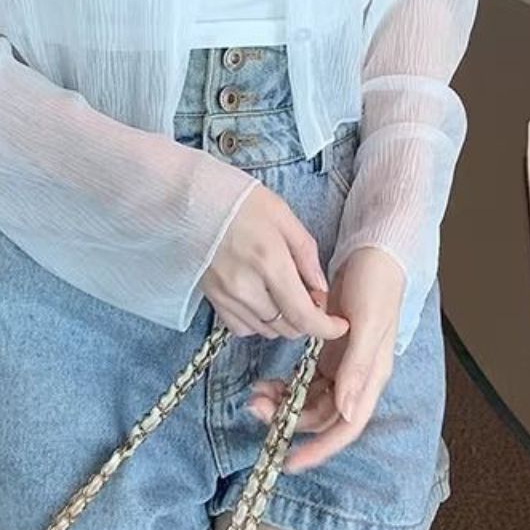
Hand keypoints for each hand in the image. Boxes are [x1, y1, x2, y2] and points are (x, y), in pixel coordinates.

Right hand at [199, 183, 350, 341]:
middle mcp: (246, 287)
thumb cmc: (238, 200)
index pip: (303, 315)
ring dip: (284, 320)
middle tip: (311, 295)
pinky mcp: (212, 299)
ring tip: (285, 292)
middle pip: (287, 327)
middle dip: (308, 319)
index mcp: (270, 262)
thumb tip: (321, 288)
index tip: (340, 324)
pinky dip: (258, 321)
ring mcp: (226, 296)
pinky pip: (243, 327)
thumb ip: (306, 253)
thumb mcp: (282, 215)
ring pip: (267, 330)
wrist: (189, 199)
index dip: (327, 328)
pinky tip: (262, 299)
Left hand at [245, 246, 406, 471]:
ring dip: (283, 403)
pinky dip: (285, 385)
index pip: (346, 426)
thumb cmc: (376, 286)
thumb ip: (358, 368)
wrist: (373, 254)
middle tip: (255, 408)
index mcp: (371, 378)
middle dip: (289, 420)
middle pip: (322, 416)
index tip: (290, 461)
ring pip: (309, 400)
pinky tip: (266, 381)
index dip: (320, 449)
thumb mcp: (368, 324)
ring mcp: (341, 367)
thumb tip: (348, 412)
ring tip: (255, 395)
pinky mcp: (328, 353)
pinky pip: (304, 381)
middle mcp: (357, 379)